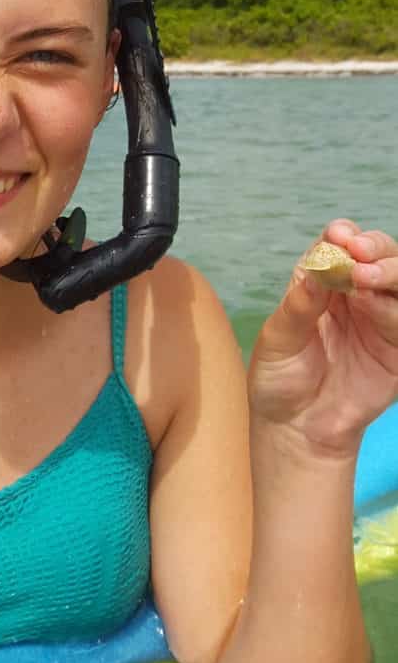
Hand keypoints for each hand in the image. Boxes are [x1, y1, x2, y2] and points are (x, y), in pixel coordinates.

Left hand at [249, 219, 397, 452]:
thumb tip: (317, 269)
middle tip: (358, 252)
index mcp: (321, 283)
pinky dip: (393, 309)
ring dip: (388, 271)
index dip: (342, 235)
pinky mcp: (395, 346)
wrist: (296, 427)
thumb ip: (299, 306)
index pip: (338, 246)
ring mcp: (379, 318)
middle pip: (377, 255)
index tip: (338, 236)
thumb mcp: (277, 339)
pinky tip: (373, 303)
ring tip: (365, 277)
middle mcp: (355, 294)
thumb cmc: (280, 377)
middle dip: (373, 248)